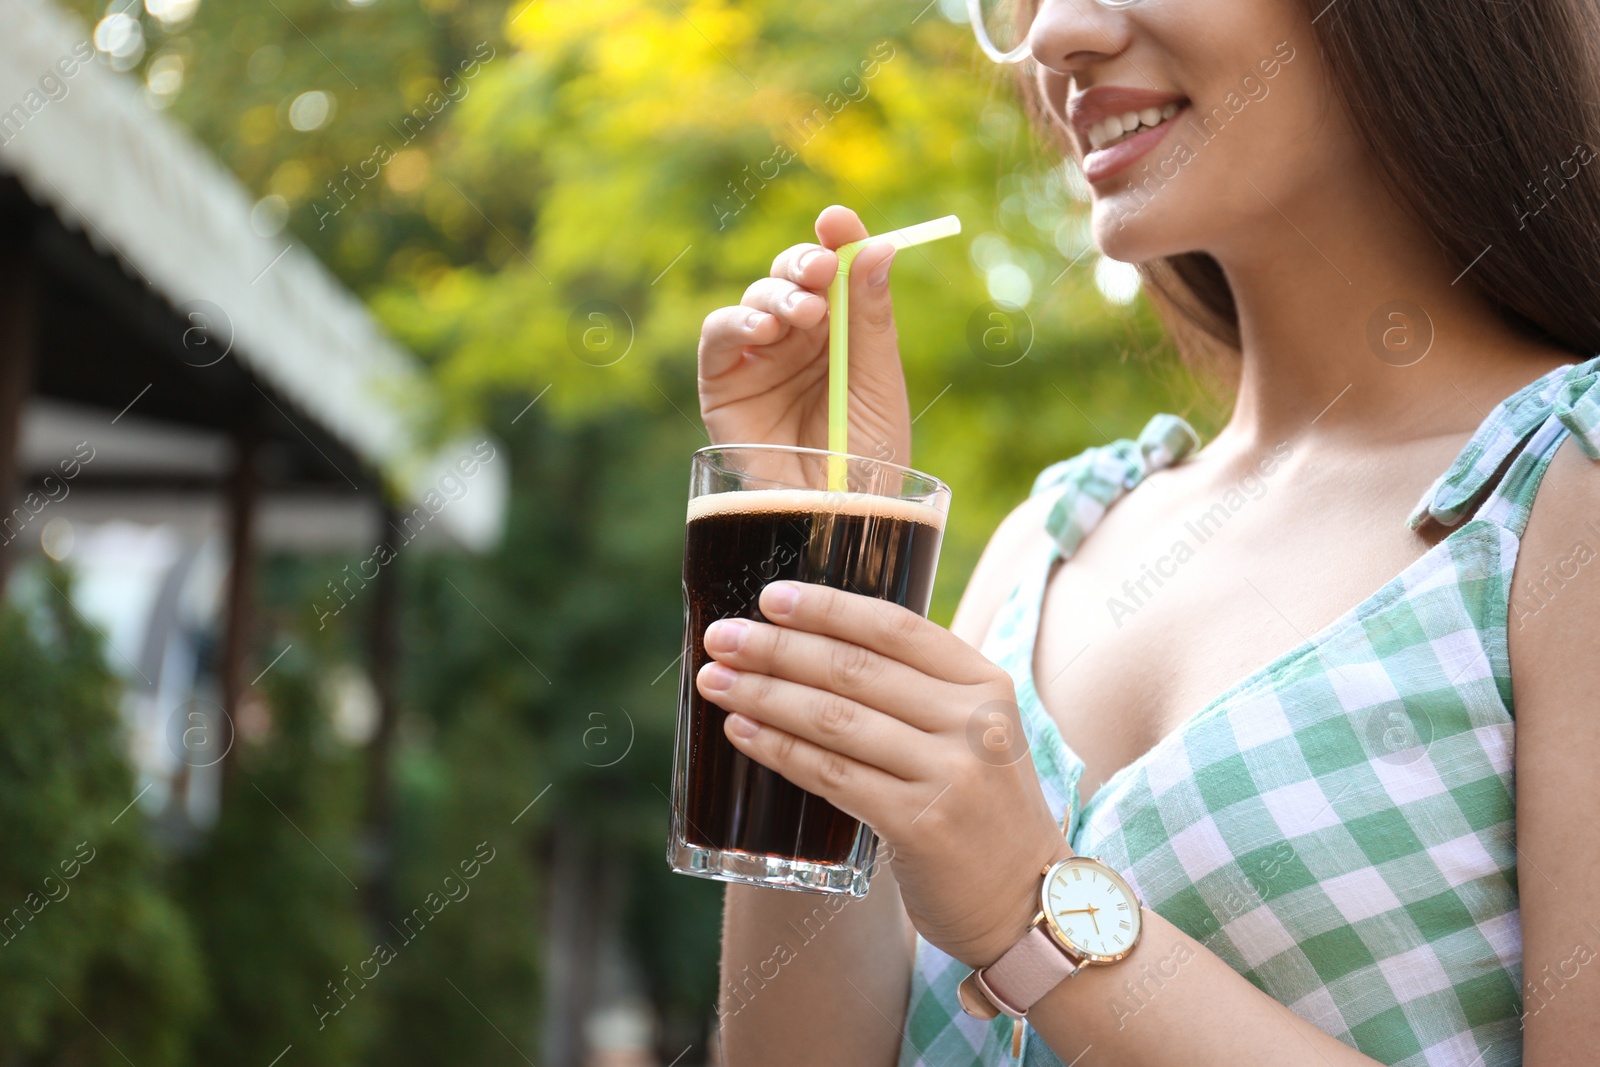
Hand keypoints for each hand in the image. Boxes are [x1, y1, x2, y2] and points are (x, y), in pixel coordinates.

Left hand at [695, 580, 1069, 966]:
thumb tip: (816, 646)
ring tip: (715, 681)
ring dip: (764, 695)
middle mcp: (973, 721)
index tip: (771, 597)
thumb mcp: (975, 732)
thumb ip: (920, 690)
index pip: (895, 628)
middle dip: (776, 648)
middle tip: (721, 637)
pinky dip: (779, 750)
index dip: (828, 608)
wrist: (1027, 902)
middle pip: (855, 669)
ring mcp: (950, 774)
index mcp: (985, 683)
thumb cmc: (981, 809)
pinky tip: (742, 733)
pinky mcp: (920, 825)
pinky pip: (831, 775)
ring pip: (834, 719)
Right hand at [696, 205, 910, 462]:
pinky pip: (716, 337)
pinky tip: (764, 333)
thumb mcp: (877, 382)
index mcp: (841, 334)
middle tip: (822, 272)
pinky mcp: (722, 385)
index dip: (835, 241)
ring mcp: (758, 360)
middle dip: (804, 264)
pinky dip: (735, 323)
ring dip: (777, 296)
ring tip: (804, 316)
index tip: (838, 221)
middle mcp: (798, 340)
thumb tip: (880, 247)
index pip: (834, 271)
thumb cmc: (868, 460)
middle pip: (791, 277)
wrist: (836, 518)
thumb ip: (871, 316)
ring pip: (755, 300)